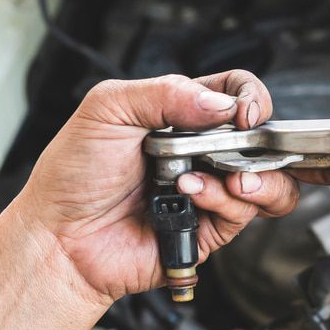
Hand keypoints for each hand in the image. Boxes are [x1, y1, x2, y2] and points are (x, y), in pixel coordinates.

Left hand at [14, 70, 324, 303]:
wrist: (60, 235)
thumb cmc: (73, 175)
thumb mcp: (108, 109)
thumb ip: (164, 94)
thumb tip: (220, 104)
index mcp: (182, 116)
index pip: (237, 94)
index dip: (250, 98)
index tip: (243, 111)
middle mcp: (202, 152)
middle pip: (264, 140)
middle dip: (261, 140)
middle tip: (243, 140)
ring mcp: (209, 191)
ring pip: (269, 182)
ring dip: (253, 176)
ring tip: (225, 175)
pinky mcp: (210, 228)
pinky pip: (242, 213)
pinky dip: (222, 200)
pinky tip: (191, 194)